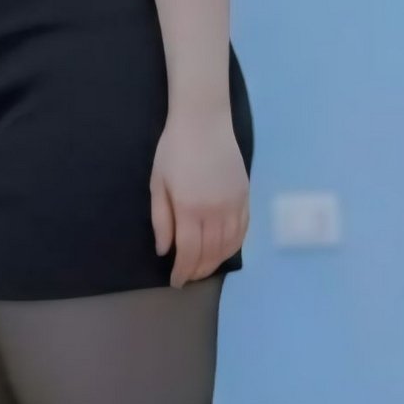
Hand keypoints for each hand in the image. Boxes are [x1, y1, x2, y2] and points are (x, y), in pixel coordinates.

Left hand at [151, 108, 249, 286]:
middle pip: (210, 252)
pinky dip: (234, 246)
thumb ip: (162, 220)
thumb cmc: (174, 151)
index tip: (176, 281)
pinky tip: (224, 251)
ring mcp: (234, 204)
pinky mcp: (245, 196)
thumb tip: (165, 250)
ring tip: (204, 269)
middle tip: (188, 278)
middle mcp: (216, 211)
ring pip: (229, 244)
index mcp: (190, 208)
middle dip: (198, 270)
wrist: (204, 121)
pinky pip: (243, 230)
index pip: (189, 251)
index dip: (183, 270)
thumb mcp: (158, 184)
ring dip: (216, 262)